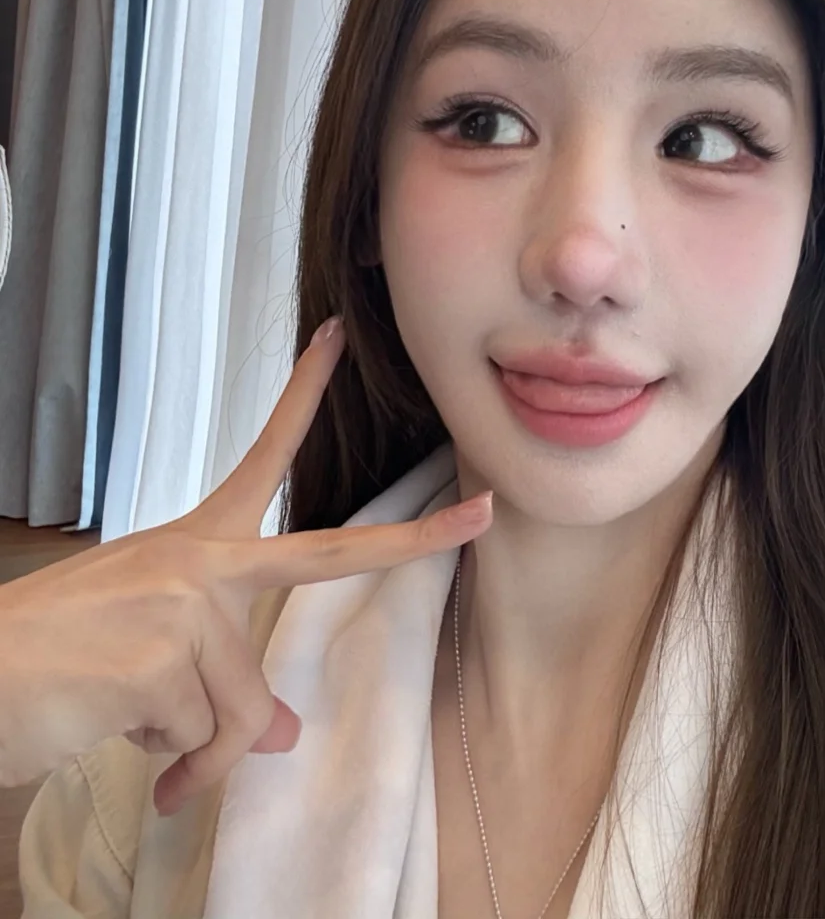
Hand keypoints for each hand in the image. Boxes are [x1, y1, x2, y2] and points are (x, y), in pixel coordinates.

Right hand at [0, 316, 491, 813]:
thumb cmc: (54, 663)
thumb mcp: (151, 665)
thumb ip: (220, 679)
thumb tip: (281, 733)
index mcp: (193, 546)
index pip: (262, 459)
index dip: (301, 396)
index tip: (336, 339)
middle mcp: (197, 561)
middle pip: (327, 553)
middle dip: (419, 540)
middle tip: (486, 513)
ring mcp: (184, 603)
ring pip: (242, 710)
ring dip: (197, 755)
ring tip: (145, 745)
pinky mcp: (164, 658)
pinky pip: (205, 742)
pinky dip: (172, 769)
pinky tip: (121, 737)